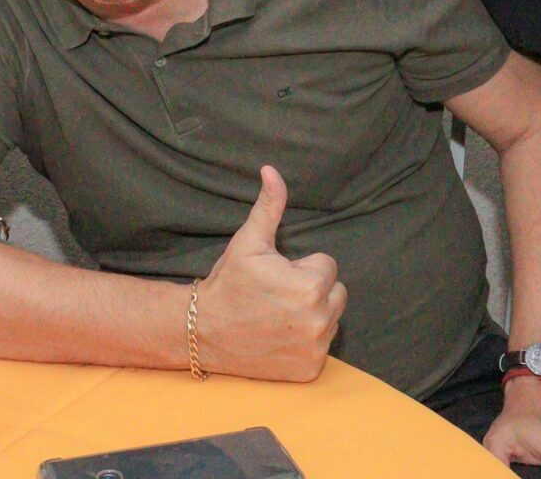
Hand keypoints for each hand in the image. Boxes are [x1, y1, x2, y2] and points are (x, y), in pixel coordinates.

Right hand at [196, 166, 346, 380]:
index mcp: (310, 286)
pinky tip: (280, 338)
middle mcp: (318, 321)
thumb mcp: (248, 242)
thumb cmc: (229, 283)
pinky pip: (322, 347)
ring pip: (331, 319)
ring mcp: (315, 349)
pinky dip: (306, 343)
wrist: (203, 332)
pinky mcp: (310, 370)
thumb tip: (272, 170)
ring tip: (278, 316)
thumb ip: (269, 207)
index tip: (276, 277)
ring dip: (312, 315)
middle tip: (277, 296)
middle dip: (312, 290)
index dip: (300, 267)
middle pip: (336, 293)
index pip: (327, 266)